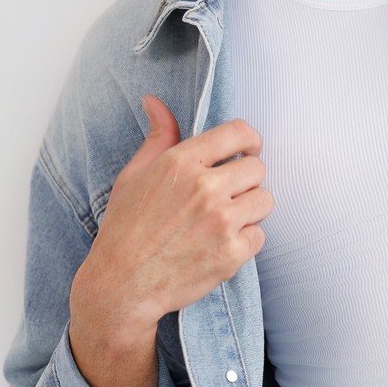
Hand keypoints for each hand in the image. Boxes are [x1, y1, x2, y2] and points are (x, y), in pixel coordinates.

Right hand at [71, 95, 273, 339]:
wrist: (122, 285)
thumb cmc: (125, 229)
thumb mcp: (134, 176)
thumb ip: (157, 137)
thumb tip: (154, 101)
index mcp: (181, 163)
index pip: (238, 133)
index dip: (250, 140)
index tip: (248, 151)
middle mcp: (205, 188)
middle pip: (258, 168)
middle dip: (247, 180)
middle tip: (227, 196)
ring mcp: (222, 221)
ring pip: (265, 201)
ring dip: (250, 210)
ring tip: (223, 222)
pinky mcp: (232, 253)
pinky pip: (260, 235)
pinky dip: (246, 241)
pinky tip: (220, 246)